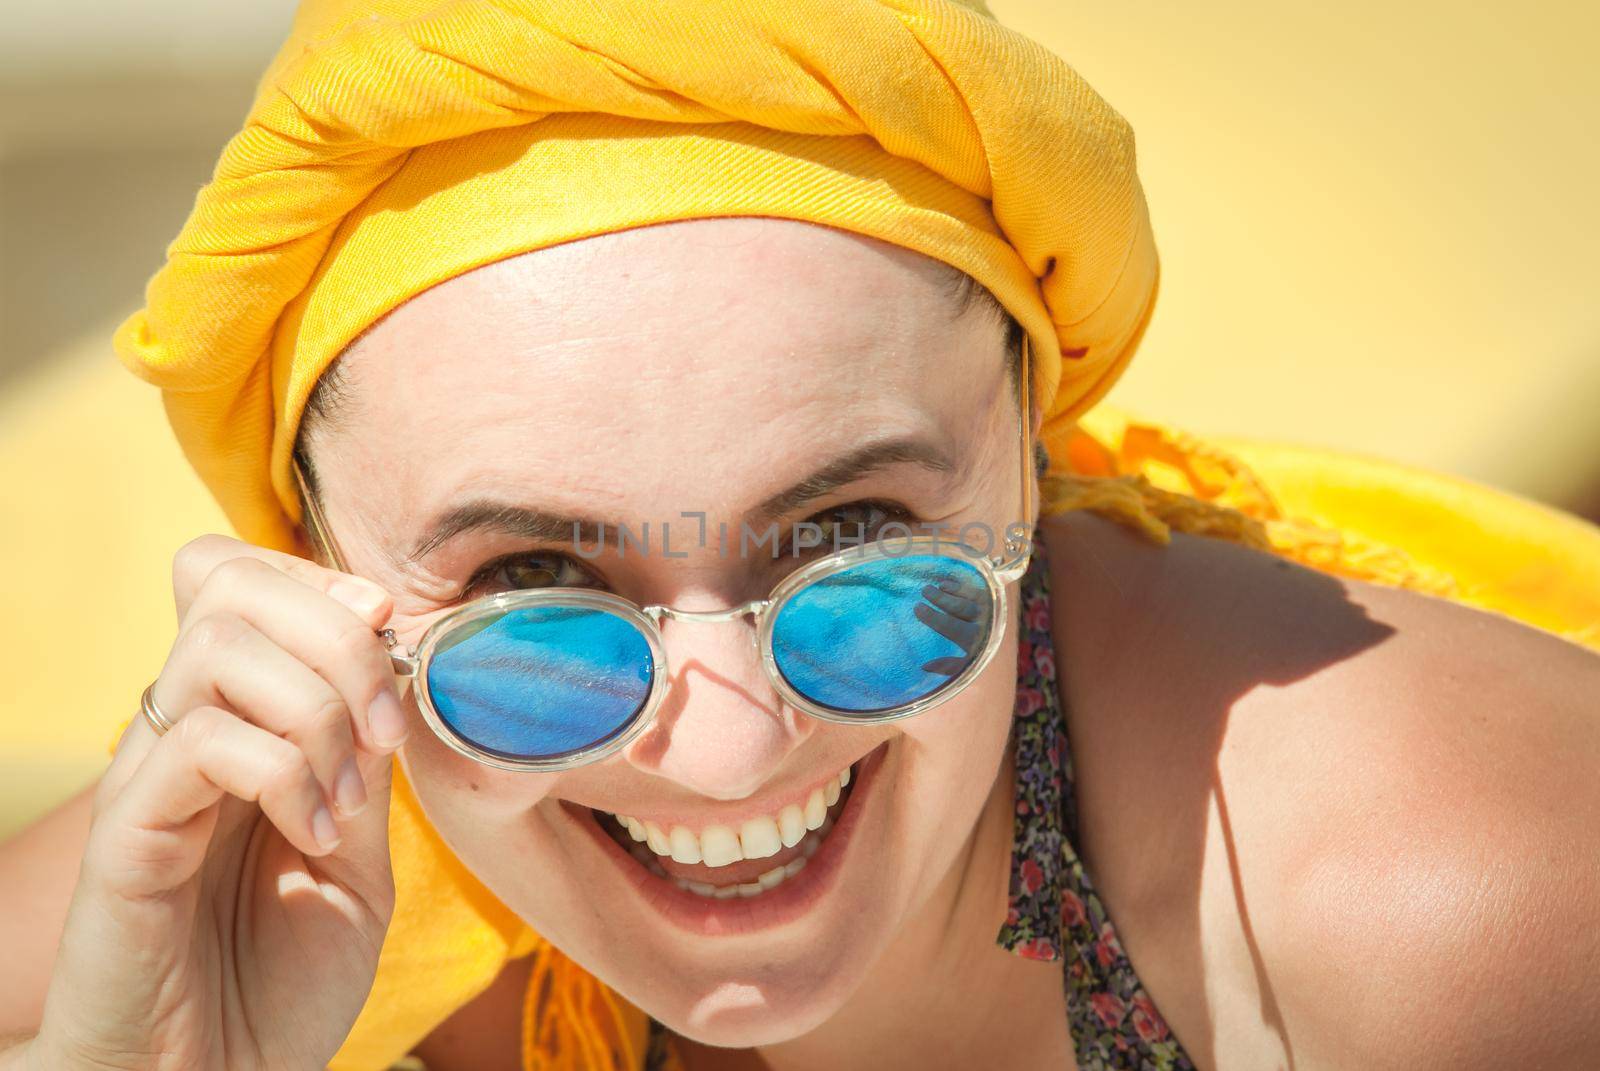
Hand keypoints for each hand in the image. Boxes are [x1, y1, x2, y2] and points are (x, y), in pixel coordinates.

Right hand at [30, 534, 406, 1070]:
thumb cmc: (277, 990)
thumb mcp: (358, 862)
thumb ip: (365, 766)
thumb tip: (390, 663)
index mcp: (239, 729)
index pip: (243, 581)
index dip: (323, 584)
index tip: (390, 642)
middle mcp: (184, 736)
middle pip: (232, 587)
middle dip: (337, 634)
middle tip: (387, 729)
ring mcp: (151, 780)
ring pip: (216, 647)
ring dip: (318, 709)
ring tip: (350, 801)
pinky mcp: (128, 835)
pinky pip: (199, 741)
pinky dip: (284, 773)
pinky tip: (315, 836)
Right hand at [916, 575, 987, 675]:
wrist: (1001, 644)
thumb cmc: (974, 654)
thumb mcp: (965, 666)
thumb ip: (948, 667)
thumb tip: (924, 666)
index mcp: (974, 641)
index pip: (952, 627)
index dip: (934, 617)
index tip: (917, 608)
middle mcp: (983, 624)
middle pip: (961, 608)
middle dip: (941, 599)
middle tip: (924, 590)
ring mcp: (989, 610)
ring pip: (969, 597)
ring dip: (950, 590)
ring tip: (932, 587)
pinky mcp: (991, 600)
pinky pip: (975, 590)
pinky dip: (960, 586)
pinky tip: (944, 584)